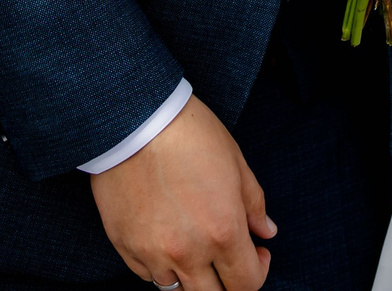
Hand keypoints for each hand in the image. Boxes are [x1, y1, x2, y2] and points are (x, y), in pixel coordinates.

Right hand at [88, 98, 272, 290]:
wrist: (133, 119)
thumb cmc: (189, 134)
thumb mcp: (236, 163)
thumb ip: (253, 204)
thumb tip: (266, 232)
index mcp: (222, 231)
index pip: (247, 285)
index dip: (258, 272)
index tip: (258, 253)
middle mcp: (188, 252)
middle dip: (226, 282)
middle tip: (228, 257)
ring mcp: (152, 253)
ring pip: (176, 290)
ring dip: (192, 276)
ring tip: (195, 246)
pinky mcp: (125, 246)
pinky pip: (147, 274)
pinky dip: (160, 266)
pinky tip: (166, 239)